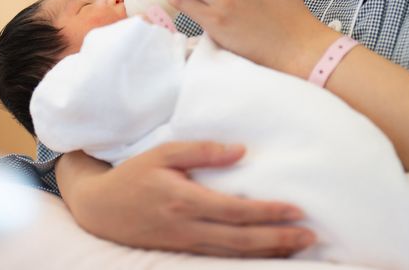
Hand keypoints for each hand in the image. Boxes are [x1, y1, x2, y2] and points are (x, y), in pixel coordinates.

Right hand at [58, 142, 314, 256]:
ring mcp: (185, 244)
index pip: (235, 211)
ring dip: (268, 251)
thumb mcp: (163, 153)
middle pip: (241, 239)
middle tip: (310, 235)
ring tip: (298, 246)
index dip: (268, 212)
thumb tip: (240, 151)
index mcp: (184, 201)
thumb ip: (202, 151)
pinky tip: (265, 253)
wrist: (98, 209)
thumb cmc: (133, 175)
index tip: (296, 209)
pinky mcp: (182, 252)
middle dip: (278, 239)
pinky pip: (221, 258)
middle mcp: (187, 228)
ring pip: (234, 254)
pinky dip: (247, 257)